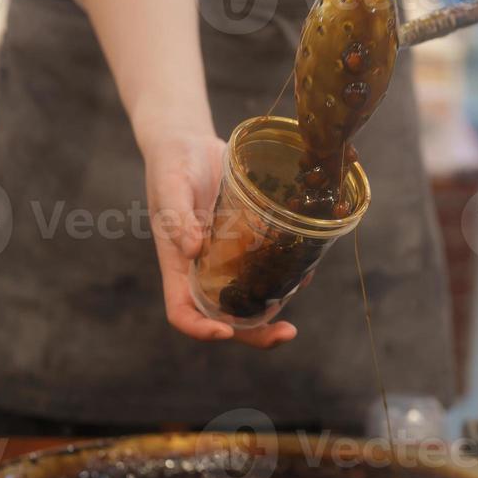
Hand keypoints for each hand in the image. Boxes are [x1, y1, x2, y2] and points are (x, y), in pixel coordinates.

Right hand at [140, 130, 297, 349]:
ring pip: (252, 296)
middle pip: (227, 316)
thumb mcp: (170, 186)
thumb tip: (193, 249)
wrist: (191, 143)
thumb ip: (178, 216)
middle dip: (256, 333)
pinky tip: (307, 263)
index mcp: (180, 265)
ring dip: (278, 305)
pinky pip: (268, 265)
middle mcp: (204, 270)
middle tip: (288, 333)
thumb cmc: (171, 165)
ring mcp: (228, 258)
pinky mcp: (249, 240)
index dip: (201, 329)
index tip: (224, 331)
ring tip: (304, 287)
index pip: (182, 311)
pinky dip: (288, 271)